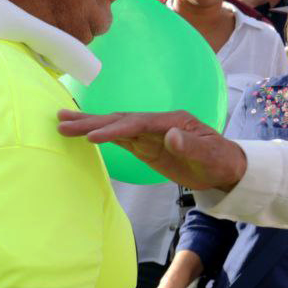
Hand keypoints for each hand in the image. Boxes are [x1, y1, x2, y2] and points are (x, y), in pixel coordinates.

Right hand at [57, 109, 246, 190]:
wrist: (225, 167)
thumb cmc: (221, 159)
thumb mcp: (211, 155)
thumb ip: (191, 145)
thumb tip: (171, 135)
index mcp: (171, 121)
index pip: (137, 123)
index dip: (114, 129)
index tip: (92, 136)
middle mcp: (157, 123)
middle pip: (120, 120)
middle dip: (91, 121)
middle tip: (62, 121)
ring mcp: (149, 134)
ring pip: (115, 127)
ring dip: (89, 125)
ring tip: (62, 123)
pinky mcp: (146, 146)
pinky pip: (119, 139)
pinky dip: (100, 135)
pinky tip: (83, 133)